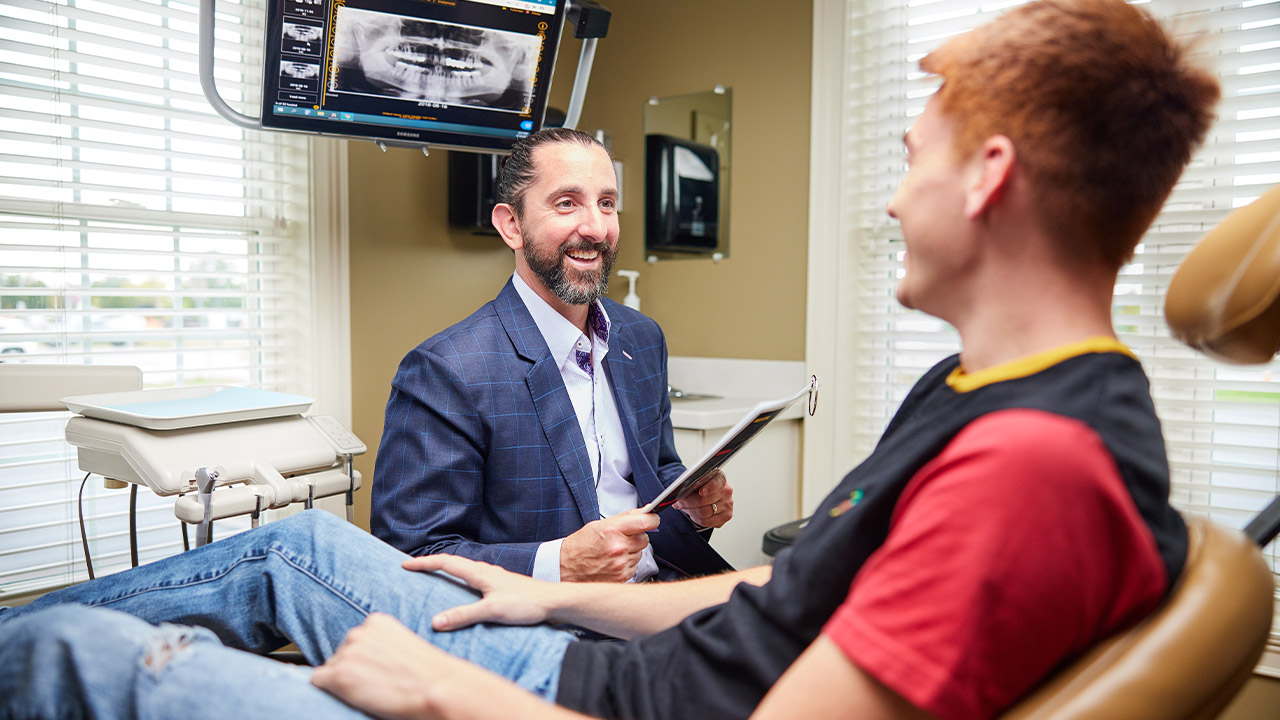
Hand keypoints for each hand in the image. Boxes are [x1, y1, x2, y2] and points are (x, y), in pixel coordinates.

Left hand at [312, 613, 548, 719]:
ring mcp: (347, 652)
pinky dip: (330, 690)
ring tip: (371, 690)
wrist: (436, 687)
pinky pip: (317, 681)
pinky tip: (352, 696)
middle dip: (352, 669)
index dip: (364, 661)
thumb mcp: (405, 645)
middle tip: (376, 683)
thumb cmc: (428, 672)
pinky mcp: (339, 674)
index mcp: (376, 621)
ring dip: (343, 680)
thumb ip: (383, 644)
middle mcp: (358, 631)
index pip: (355, 641)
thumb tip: (368, 659)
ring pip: (330, 668)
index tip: (378, 670)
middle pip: (340, 653)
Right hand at [402, 554, 556, 630]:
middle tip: (412, 568)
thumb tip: (435, 622)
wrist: (554, 602)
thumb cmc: (526, 604)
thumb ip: (464, 615)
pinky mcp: (501, 586)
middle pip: (452, 563)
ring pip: (464, 570)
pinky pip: (474, 578)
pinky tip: (464, 590)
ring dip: (446, 570)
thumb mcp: (492, 611)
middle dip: (431, 564)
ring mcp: (494, 577)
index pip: (445, 563)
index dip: (424, 563)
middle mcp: (486, 571)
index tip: (404, 564)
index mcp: (480, 573)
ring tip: (433, 577)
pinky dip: (460, 580)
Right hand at [559, 509, 659, 582]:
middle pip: (645, 539)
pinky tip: (613, 562)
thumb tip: (646, 512)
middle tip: (622, 539)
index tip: (653, 520)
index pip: (645, 522)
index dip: (653, 519)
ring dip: (631, 552)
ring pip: (640, 554)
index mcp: (612, 530)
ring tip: (613, 552)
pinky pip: (635, 567)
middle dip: (637, 537)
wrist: (566, 567)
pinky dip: (627, 564)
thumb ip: (626, 518)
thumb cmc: (582, 544)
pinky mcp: (621, 577)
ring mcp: (620, 564)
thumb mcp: (600, 524)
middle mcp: (618, 548)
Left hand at [675, 469, 732, 528]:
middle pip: (703, 501)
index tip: (701, 491)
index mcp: (720, 479)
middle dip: (687, 503)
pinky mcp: (725, 517)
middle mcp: (726, 492)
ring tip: (685, 508)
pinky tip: (694, 514)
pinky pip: (706, 522)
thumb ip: (693, 483)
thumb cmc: (704, 487)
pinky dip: (696, 519)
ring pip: (703, 513)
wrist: (713, 495)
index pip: (715, 483)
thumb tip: (680, 490)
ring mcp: (727, 505)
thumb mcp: (699, 480)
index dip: (708, 488)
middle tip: (679, 503)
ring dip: (690, 511)